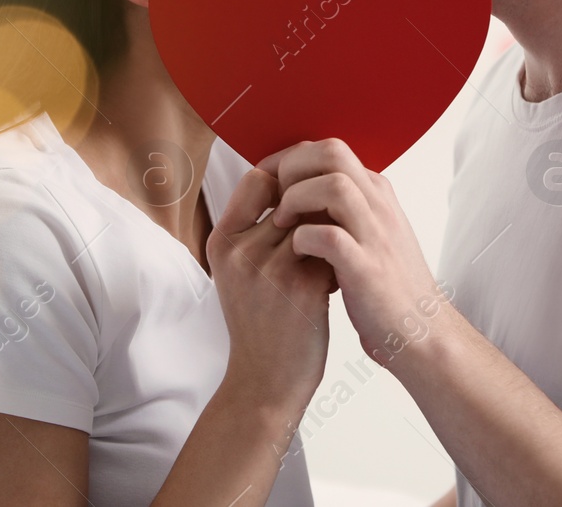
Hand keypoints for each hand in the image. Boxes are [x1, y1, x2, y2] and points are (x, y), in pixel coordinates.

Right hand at [207, 167, 334, 411]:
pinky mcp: (302, 286)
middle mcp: (241, 251)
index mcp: (221, 241)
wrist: (266, 382)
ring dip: (329, 233)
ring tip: (326, 261)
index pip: (257, 178)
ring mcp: (270, 268)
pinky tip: (335, 283)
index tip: (301, 208)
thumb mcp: (238, 271)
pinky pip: (333, 246)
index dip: (288, 185)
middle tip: (320, 241)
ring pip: (316, 219)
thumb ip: (255, 227)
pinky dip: (339, 259)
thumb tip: (294, 180)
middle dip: (314, 214)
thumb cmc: (259, 323)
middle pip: (293, 196)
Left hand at [262, 139, 450, 366]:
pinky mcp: (368, 269)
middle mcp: (378, 205)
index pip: (329, 149)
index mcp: (376, 194)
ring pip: (334, 185)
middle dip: (292, 169)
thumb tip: (300, 191)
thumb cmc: (387, 287)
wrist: (422, 333)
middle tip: (274, 200)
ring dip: (296, 199)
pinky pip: (330, 237)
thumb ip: (345, 209)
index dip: (290, 160)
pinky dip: (305, 239)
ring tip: (282, 225)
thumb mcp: (371, 234)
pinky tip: (298, 253)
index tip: (267, 183)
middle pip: (332, 152)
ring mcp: (376, 235)